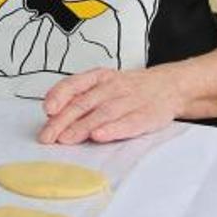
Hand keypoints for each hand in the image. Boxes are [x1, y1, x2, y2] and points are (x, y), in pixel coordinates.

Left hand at [38, 66, 183, 144]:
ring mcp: (130, 100)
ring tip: (66, 139)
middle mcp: (112, 87)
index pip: (73, 84)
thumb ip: (80, 97)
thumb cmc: (129, 89)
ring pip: (102, 113)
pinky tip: (99, 136)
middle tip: (47, 136)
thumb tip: (52, 115)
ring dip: (82, 127)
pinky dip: (112, 130)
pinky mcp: (146, 116)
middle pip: (83, 103)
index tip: (47, 110)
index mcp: (99, 77)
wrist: (169, 86)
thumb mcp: (103, 84)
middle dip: (62, 121)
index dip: (58, 96)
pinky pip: (128, 122)